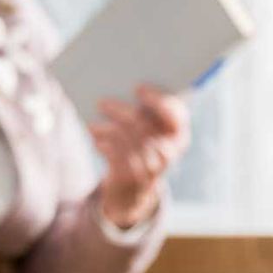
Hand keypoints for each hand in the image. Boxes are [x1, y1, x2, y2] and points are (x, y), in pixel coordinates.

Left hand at [91, 84, 190, 226]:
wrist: (135, 190)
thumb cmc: (142, 149)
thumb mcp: (150, 133)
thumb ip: (146, 113)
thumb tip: (121, 82)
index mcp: (179, 136)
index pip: (175, 115)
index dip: (157, 100)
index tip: (138, 87)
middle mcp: (169, 152)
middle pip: (144, 126)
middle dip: (121, 112)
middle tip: (102, 102)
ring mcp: (152, 167)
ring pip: (127, 140)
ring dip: (107, 128)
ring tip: (93, 121)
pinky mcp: (132, 177)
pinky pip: (115, 156)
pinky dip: (102, 143)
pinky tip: (94, 134)